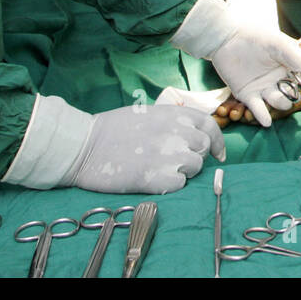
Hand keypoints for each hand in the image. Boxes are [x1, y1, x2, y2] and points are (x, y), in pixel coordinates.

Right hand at [65, 105, 224, 193]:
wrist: (83, 146)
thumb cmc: (111, 130)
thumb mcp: (148, 114)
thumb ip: (173, 122)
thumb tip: (193, 136)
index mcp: (173, 114)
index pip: (209, 126)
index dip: (217, 142)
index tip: (218, 154)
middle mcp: (176, 132)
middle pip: (203, 148)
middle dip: (193, 156)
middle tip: (173, 162)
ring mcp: (169, 155)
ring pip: (194, 167)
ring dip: (182, 171)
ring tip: (158, 169)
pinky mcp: (158, 178)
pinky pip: (179, 185)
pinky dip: (169, 185)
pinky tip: (151, 179)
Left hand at [211, 24, 300, 127]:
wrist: (226, 38)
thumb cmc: (254, 36)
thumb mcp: (277, 43)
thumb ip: (295, 57)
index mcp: (287, 65)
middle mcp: (277, 78)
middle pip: (291, 93)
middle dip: (293, 95)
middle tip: (291, 91)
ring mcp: (263, 87)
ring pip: (277, 101)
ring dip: (281, 103)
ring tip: (281, 100)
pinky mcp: (247, 94)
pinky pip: (258, 108)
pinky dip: (263, 116)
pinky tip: (266, 122)